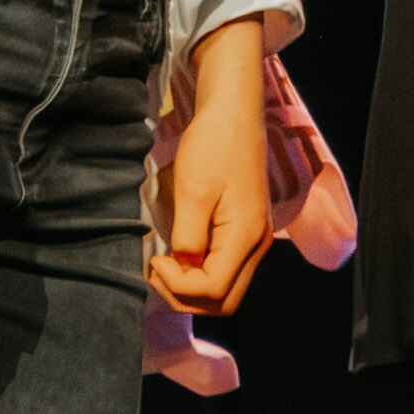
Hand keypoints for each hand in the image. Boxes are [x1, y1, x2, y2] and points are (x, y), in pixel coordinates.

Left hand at [150, 16, 289, 314]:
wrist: (235, 112)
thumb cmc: (213, 146)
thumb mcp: (192, 192)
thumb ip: (188, 238)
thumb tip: (183, 267)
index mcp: (245, 237)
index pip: (212, 290)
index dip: (177, 286)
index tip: (155, 259)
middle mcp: (257, 245)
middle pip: (224, 302)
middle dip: (186, 297)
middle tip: (158, 271)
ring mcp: (256, 238)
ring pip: (227, 290)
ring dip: (194, 289)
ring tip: (166, 265)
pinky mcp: (248, 229)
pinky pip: (228, 269)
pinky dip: (203, 275)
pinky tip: (181, 255)